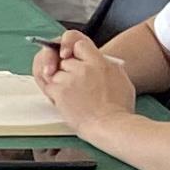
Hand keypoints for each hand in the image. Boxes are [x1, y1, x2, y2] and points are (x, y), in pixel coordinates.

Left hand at [34, 25, 139, 140]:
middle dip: (67, 71)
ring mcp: (70, 79)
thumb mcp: (121, 79)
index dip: (73, 51)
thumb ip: (107, 66)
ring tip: (73, 97)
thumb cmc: (119, 108)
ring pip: (55, 73)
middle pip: (65, 61)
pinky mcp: (60, 92)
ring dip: (60, 83)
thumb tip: (99, 61)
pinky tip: (64, 101)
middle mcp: (83, 68)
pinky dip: (53, 93)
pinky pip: (48, 86)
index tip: (72, 58)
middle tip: (76, 86)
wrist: (111, 125)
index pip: (78, 43)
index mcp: (99, 62)